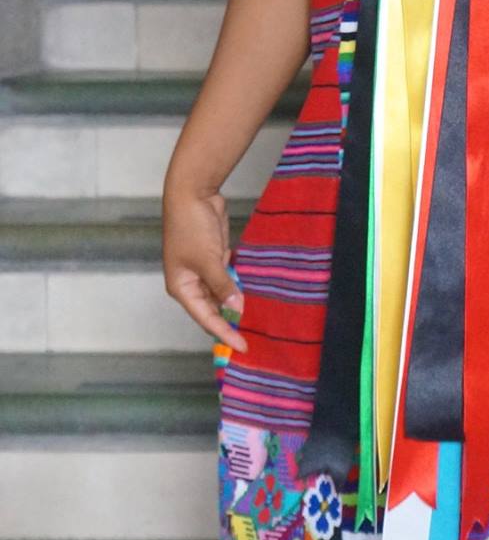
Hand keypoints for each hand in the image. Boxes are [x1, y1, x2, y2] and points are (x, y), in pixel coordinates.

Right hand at [162, 177, 246, 351]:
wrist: (193, 194)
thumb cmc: (190, 226)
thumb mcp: (208, 260)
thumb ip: (223, 285)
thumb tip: (237, 308)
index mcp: (181, 288)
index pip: (205, 318)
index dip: (224, 333)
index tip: (242, 346)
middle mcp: (190, 284)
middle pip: (213, 311)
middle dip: (231, 323)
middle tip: (254, 338)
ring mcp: (204, 273)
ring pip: (222, 297)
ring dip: (236, 306)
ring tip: (257, 324)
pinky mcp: (216, 261)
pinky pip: (229, 282)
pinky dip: (239, 289)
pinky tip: (253, 300)